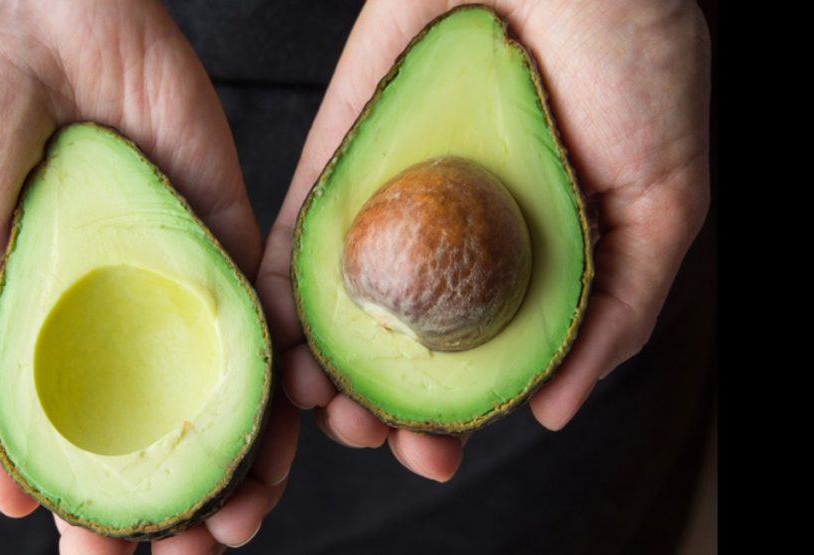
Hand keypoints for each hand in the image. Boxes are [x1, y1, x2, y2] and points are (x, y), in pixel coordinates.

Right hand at [0, 1, 297, 551]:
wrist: (20, 20)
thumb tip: (20, 502)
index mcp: (51, 348)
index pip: (91, 454)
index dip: (106, 515)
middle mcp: (127, 327)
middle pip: (177, 438)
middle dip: (194, 503)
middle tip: (208, 546)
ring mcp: (184, 283)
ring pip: (237, 393)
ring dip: (255, 459)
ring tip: (251, 508)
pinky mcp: (235, 231)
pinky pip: (275, 313)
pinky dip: (291, 370)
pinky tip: (298, 418)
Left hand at [257, 0, 710, 480]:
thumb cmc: (639, 68)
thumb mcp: (663, 204)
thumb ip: (617, 311)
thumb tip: (551, 409)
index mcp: (524, 268)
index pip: (474, 369)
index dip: (449, 422)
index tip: (429, 455)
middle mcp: (452, 244)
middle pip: (396, 350)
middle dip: (371, 406)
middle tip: (359, 430)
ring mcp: (394, 202)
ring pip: (338, 307)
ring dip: (315, 365)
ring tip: (310, 401)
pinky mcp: (344, 153)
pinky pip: (299, 229)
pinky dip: (279, 287)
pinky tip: (272, 334)